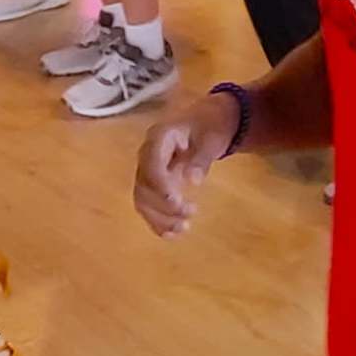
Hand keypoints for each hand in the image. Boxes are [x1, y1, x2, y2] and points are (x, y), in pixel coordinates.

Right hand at [135, 89, 241, 235]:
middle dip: (162, 205)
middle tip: (189, 214)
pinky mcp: (155, 183)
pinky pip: (149, 203)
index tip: (176, 202)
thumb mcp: (212, 137)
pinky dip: (157, 220)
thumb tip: (193, 180)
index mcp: (159, 137)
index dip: (160, 185)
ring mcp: (149, 169)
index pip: (151, 164)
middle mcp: (147, 154)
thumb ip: (201, 158)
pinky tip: (171, 234)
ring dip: (159, 217)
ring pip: (143, 198)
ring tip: (183, 228)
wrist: (209, 120)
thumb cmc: (211, 125)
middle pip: (143, 185)